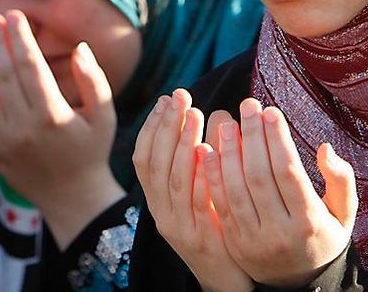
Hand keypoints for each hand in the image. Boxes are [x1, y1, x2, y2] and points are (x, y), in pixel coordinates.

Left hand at [0, 10, 123, 249]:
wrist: (71, 197)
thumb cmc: (92, 150)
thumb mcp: (104, 115)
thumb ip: (93, 79)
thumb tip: (80, 47)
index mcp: (53, 117)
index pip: (31, 67)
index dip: (20, 38)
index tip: (15, 14)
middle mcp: (24, 129)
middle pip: (4, 75)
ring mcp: (4, 141)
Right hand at [133, 89, 252, 291]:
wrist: (224, 282)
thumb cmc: (216, 230)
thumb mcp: (199, 194)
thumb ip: (200, 159)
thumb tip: (211, 112)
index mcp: (157, 201)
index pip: (143, 159)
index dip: (152, 127)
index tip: (165, 99)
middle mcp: (162, 213)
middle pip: (157, 164)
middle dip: (167, 125)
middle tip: (180, 95)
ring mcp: (180, 228)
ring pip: (175, 180)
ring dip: (183, 142)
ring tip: (195, 113)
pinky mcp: (203, 240)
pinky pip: (199, 203)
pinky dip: (200, 176)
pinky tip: (207, 151)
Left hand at [202, 99, 356, 287]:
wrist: (299, 282)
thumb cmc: (323, 234)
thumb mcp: (344, 212)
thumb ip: (341, 179)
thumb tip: (325, 148)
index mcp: (309, 221)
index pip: (289, 172)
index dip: (278, 139)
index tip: (271, 110)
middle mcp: (280, 232)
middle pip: (260, 177)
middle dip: (252, 137)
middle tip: (247, 104)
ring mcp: (254, 240)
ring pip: (235, 190)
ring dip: (229, 153)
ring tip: (227, 122)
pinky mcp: (234, 243)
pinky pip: (219, 206)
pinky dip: (212, 178)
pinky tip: (208, 151)